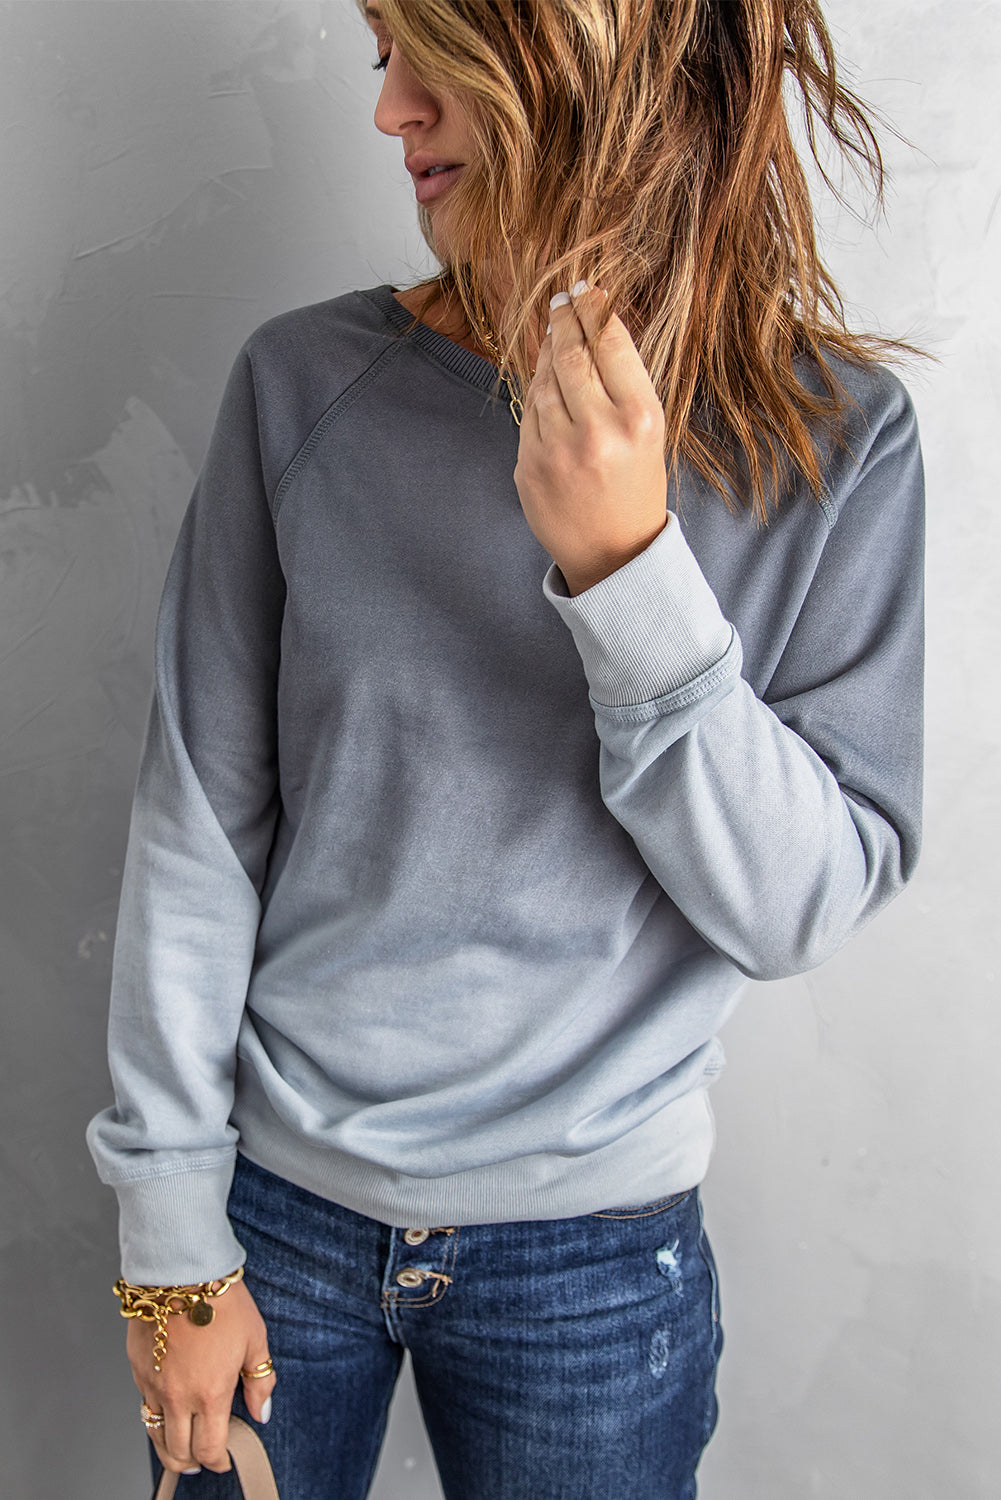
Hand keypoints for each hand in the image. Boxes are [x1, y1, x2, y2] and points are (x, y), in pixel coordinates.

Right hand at [127, 1280, 275, 1475]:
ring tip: (180, 1451)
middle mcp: (178, 1397)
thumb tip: (261, 1413)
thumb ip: (260, 1381)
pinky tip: (165, 1413)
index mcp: (211, 1394)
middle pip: (179, 1451)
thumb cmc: (222, 1302)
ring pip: (155, 1435)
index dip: (218, 1462)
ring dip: (168, 1449)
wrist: (182, 1271)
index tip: (224, 1461)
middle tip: (202, 1460)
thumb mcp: (255, 1340)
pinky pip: (144, 1406)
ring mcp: (154, 1385)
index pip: (210, 1448)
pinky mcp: (138, 1370)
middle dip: (192, 1462)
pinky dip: (155, 1418)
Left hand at [513, 282, 668, 595]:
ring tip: (553, 329)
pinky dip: (536, 387)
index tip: (586, 290)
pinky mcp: (529, 464)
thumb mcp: (648, 433)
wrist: (614, 553)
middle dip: (565, 320)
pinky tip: (543, 372)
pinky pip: (529, 411)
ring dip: (547, 349)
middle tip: (562, 299)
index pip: (610, 345)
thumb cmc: (636, 487)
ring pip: (544, 379)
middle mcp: (598, 431)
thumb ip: (623, 384)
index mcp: (638, 419)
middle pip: (572, 355)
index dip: (594, 310)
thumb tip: (594, 325)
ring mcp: (558, 449)